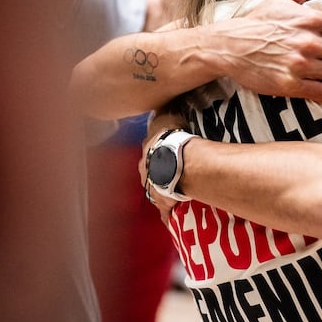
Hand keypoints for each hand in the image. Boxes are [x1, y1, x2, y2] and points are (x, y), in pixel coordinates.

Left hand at [140, 111, 185, 225]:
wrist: (175, 161)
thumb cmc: (172, 138)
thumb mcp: (167, 117)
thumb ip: (166, 112)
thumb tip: (167, 102)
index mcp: (147, 151)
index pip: (149, 152)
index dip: (157, 153)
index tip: (164, 154)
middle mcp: (146, 171)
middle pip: (149, 172)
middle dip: (157, 173)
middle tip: (169, 174)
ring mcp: (153, 188)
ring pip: (155, 191)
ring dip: (162, 192)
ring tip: (174, 193)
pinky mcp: (163, 203)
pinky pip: (166, 212)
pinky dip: (169, 215)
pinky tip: (173, 220)